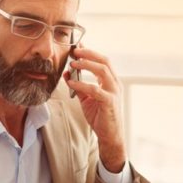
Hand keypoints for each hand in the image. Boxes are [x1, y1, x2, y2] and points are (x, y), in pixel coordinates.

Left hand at [65, 47, 126, 172]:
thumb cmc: (100, 117)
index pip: (102, 61)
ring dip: (86, 64)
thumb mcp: (87, 99)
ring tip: (73, 63)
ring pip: (102, 71)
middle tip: (74, 50)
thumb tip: (67, 74)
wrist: (109, 136)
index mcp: (111, 82)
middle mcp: (115, 84)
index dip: (90, 52)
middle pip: (104, 61)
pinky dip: (82, 85)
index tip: (76, 46)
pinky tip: (71, 83)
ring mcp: (114, 92)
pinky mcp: (109, 102)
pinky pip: (94, 89)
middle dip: (89, 53)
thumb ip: (79, 87)